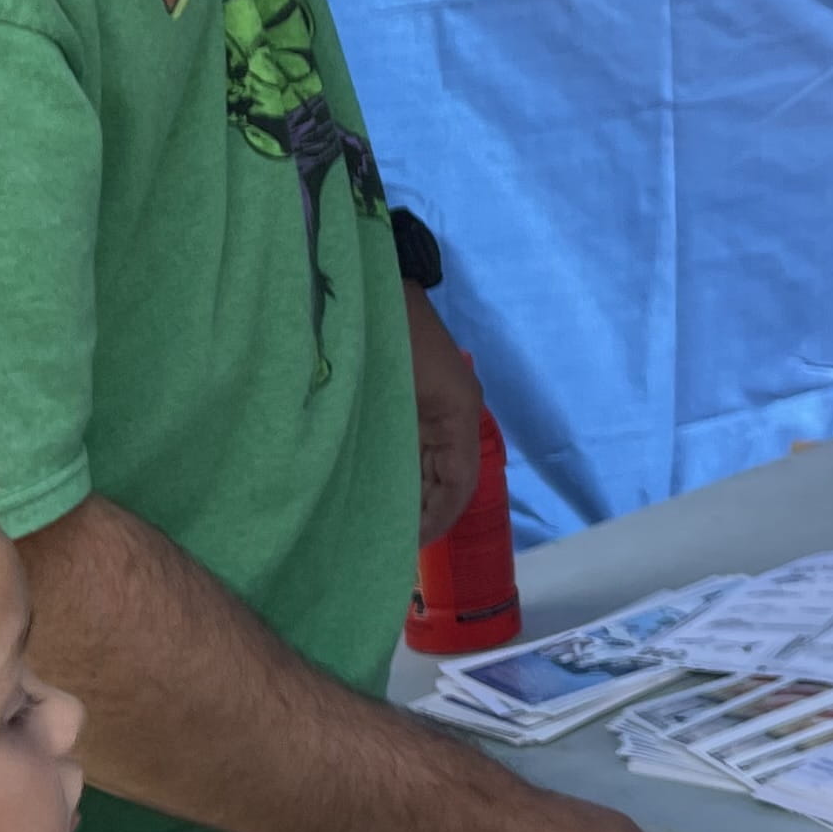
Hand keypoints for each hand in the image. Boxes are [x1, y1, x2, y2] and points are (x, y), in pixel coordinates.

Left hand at [401, 285, 486, 548]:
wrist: (374, 288)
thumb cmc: (389, 338)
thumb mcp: (394, 395)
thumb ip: (396, 445)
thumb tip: (389, 496)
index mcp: (458, 417)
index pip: (458, 484)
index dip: (438, 517)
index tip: (408, 543)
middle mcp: (452, 418)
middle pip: (446, 480)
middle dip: (422, 512)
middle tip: (386, 542)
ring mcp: (434, 411)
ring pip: (429, 468)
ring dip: (410, 495)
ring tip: (378, 523)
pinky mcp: (414, 404)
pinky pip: (414, 449)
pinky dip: (401, 473)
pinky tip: (375, 489)